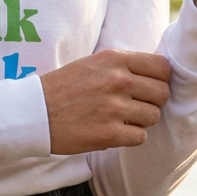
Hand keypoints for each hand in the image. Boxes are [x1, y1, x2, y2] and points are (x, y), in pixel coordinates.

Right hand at [41, 50, 170, 154]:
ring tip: (121, 118)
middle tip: (134, 105)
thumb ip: (123, 66)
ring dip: (141, 120)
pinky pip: (141, 136)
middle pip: (162, 93)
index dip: (159, 79)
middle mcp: (118, 80)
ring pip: (154, 116)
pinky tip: (114, 131)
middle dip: (152, 101)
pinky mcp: (110, 134)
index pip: (162, 67)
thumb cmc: (62, 88)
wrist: (33, 113)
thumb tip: (156, 75)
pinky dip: (131, 136)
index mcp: (114, 59)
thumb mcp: (92, 63)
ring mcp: (114, 108)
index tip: (148, 87)